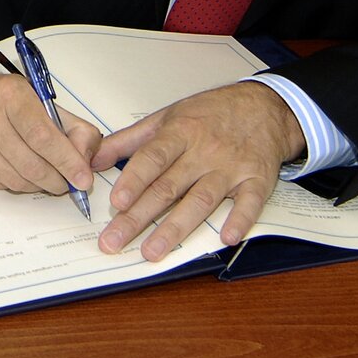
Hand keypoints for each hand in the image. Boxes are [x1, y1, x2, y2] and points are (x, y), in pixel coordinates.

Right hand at [0, 65, 99, 196]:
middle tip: (65, 183)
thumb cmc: (6, 99)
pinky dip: (12, 183)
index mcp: (10, 93)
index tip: (83, 180)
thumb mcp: (44, 102)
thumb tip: (85, 164)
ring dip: (35, 185)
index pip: (43, 136)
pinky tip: (14, 169)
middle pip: (30, 164)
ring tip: (42, 177)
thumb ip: (75, 130)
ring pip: (13, 179)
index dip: (66, 161)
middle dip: (55, 180)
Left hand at [90, 82, 304, 261]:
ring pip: (201, 200)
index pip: (152, 159)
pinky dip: (240, 220)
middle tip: (115, 240)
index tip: (115, 203)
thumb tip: (93, 160)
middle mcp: (204, 151)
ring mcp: (231, 167)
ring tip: (152, 250)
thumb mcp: (166, 117)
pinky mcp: (257, 180)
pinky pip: (249, 202)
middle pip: (168, 187)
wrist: (264, 106)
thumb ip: (128, 140)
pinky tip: (225, 238)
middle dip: (139, 217)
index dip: (133, 181)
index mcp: (180, 132)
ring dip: (176, 228)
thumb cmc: (211, 112)